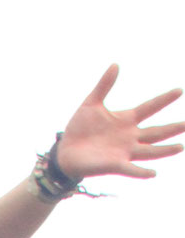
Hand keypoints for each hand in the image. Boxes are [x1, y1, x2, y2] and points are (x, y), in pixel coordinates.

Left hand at [56, 65, 183, 182]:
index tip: (179, 90)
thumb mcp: (91, 102)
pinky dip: (141, 172)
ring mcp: (123, 152)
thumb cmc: (79, 129)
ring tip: (180, 147)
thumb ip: (104, 85)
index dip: (164, 100)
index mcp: (126, 120)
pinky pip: (131, 169)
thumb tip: (116, 64)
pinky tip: (154, 172)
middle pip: (156, 132)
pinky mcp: (114, 165)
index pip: (150, 107)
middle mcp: (129, 136)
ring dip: (164, 150)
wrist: (64, 152)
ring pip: (149, 151)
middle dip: (172, 128)